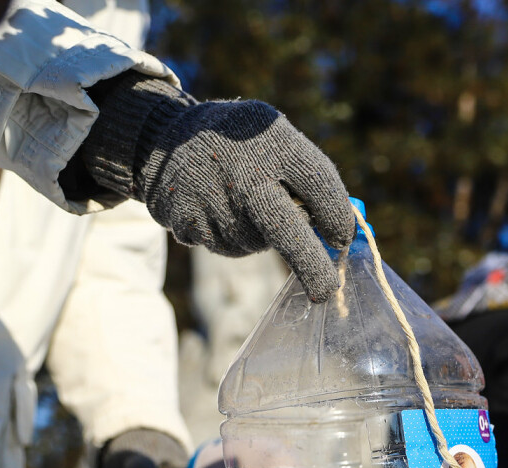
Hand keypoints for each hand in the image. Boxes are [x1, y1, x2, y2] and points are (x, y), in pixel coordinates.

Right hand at [80, 74, 353, 300]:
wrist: (165, 136)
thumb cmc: (242, 145)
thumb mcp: (279, 140)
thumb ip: (312, 180)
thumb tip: (342, 235)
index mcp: (272, 141)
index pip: (318, 183)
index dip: (337, 217)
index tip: (343, 239)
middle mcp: (242, 173)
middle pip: (286, 231)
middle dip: (310, 265)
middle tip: (327, 291)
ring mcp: (212, 202)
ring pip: (256, 243)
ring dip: (259, 233)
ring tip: (240, 197)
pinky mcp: (188, 224)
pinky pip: (227, 245)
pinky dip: (231, 234)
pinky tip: (218, 206)